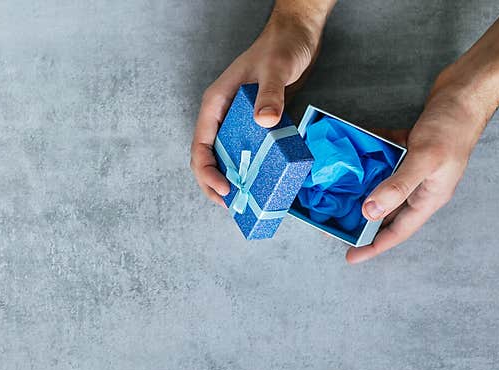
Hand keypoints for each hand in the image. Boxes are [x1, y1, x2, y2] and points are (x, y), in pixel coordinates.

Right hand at [191, 11, 325, 205]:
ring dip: (232, 181)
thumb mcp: (275, 68)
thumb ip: (270, 94)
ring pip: (226, 159)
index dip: (207, 173)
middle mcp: (223, 117)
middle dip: (215, 185)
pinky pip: (247, 153)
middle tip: (232, 206)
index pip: (201, 146)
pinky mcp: (255, 125)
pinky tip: (262, 183)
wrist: (298, 34)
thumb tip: (265, 122)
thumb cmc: (281, 46)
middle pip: (209, 159)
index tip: (224, 190)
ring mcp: (238, 122)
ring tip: (244, 202)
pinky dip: (251, 170)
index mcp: (216, 105)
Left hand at [346, 87, 486, 263]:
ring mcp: (416, 167)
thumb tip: (370, 212)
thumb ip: (398, 186)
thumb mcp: (425, 158)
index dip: (374, 245)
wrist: (468, 90)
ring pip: (382, 185)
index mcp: (429, 197)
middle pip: (386, 211)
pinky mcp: (410, 148)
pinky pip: (384, 159)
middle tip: (333, 223)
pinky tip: (351, 156)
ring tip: (335, 194)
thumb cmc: (453, 125)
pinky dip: (369, 159)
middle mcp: (422, 186)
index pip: (398, 231)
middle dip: (360, 219)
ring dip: (361, 188)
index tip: (351, 256)